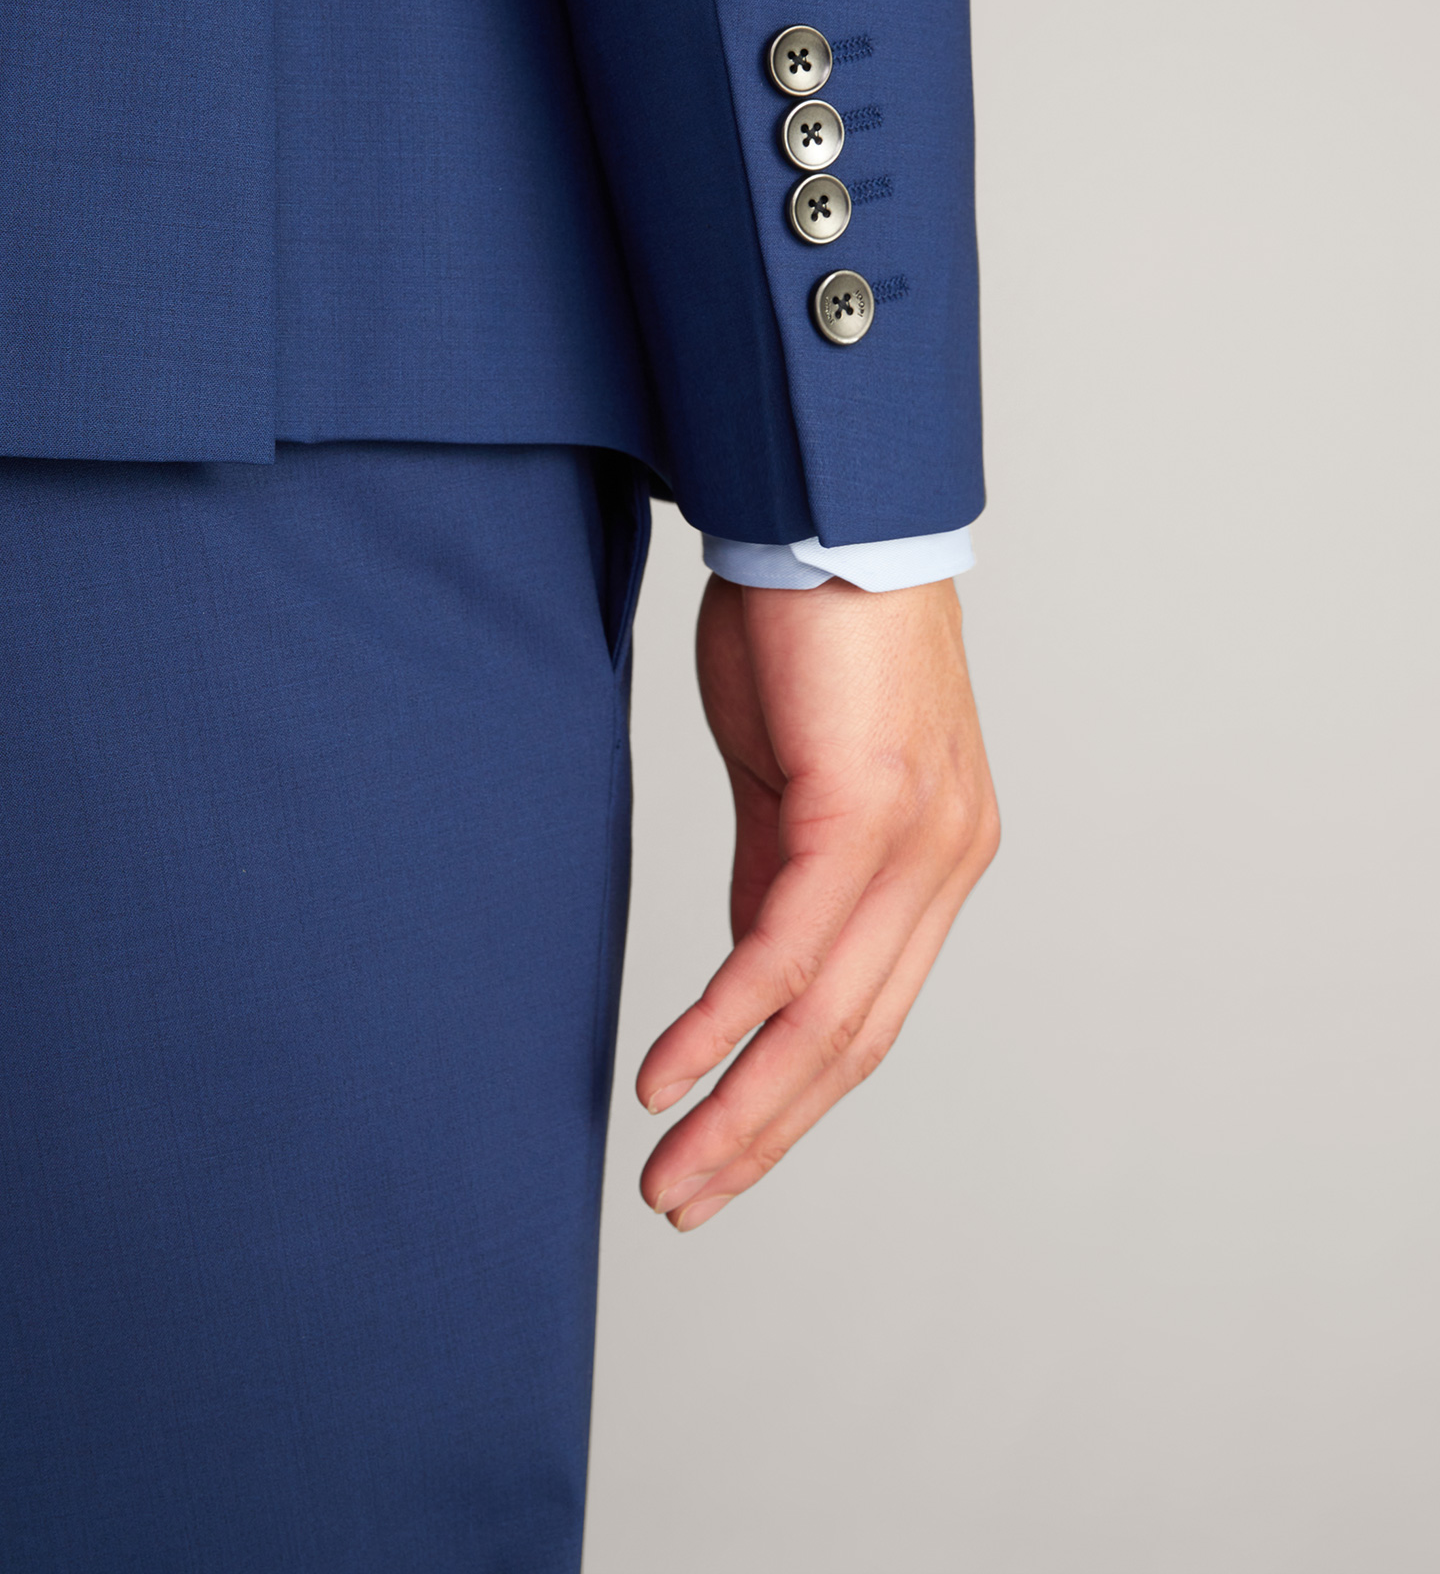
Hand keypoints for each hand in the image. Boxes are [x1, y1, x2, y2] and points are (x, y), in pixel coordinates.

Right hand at [636, 572, 998, 1229]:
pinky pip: (787, 945)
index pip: (867, 1015)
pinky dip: (724, 1021)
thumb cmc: (807, 635)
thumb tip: (748, 973)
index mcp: (935, 860)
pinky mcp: (865, 805)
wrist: (832, 514)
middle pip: (855, 1041)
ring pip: (828, 1015)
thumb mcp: (790, 776)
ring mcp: (917, 838)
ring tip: (669, 1172)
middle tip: (682, 1200)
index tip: (718, 1158)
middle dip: (762, 1134)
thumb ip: (779, 875)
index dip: (791, 1101)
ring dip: (740, 1107)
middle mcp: (946, 861)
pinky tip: (668, 1071)